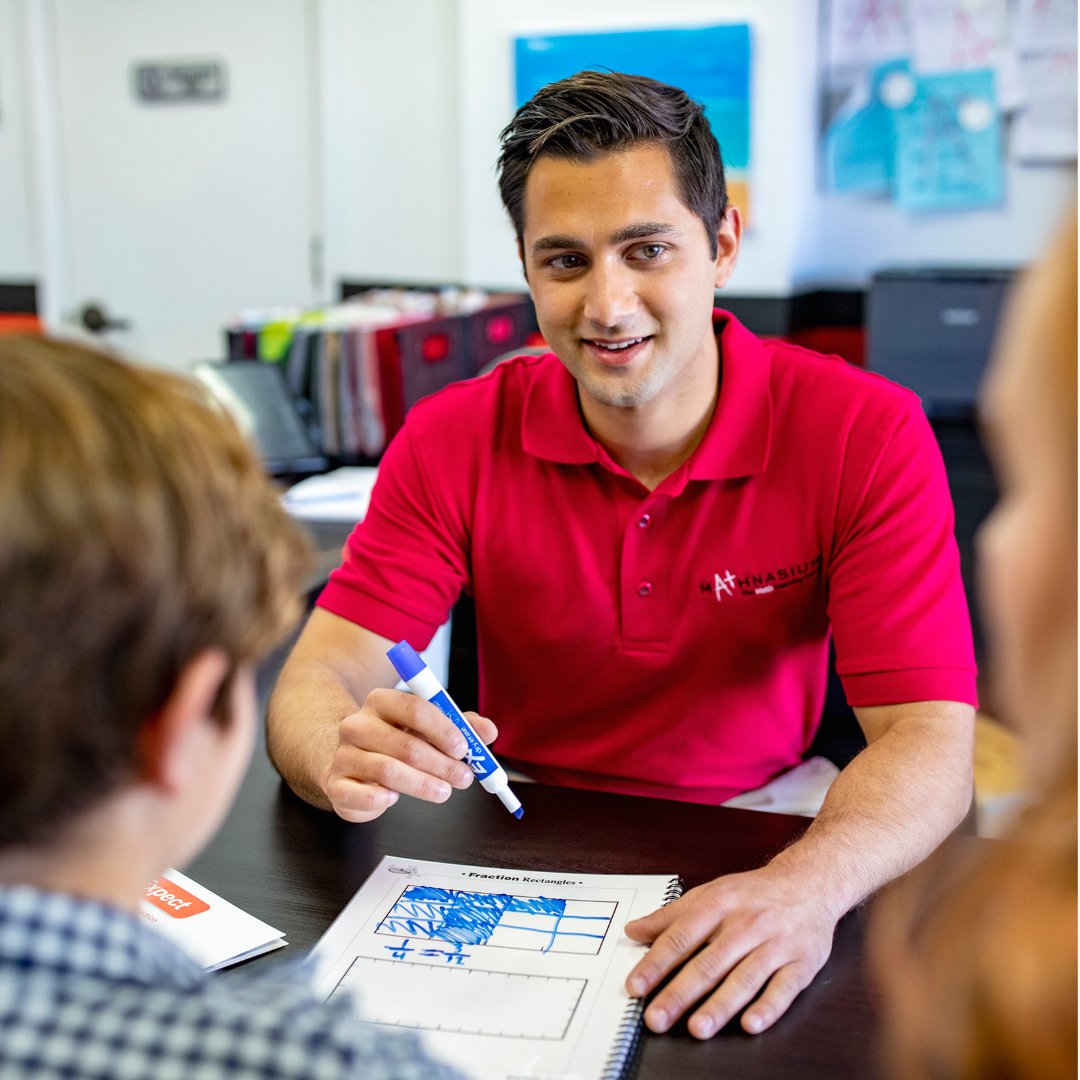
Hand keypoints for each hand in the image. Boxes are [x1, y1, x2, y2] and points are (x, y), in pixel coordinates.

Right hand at [320, 687, 498, 822]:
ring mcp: (344, 754)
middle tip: (464, 777)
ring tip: (443, 792)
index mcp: (382, 701)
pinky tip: (393, 799)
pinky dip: (378, 799)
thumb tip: (489, 732)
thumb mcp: (428, 728)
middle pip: (404, 744)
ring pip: (387, 770)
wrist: (351, 761)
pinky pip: (355, 794)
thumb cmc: (396, 741)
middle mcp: (358, 724)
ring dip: (422, 784)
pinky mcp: (336, 784)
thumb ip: (461, 726)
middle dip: (441, 764)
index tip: (463, 748)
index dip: (443, 729)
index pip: (414, 708)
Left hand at [624, 865, 838, 1038]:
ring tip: (696, 1028)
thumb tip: (633, 931)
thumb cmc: (754, 893)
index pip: (681, 937)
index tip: (636, 986)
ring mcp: (776, 944)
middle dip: (680, 993)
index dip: (656, 963)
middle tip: (657, 1018)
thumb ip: (671, 916)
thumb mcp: (710, 894)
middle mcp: (747, 923)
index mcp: (719, 903)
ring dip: (720, 1006)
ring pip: (744, 978)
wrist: (809, 882)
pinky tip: (750, 1023)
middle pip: (709, 963)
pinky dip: (768, 1007)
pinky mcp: (802, 963)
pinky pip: (784, 988)